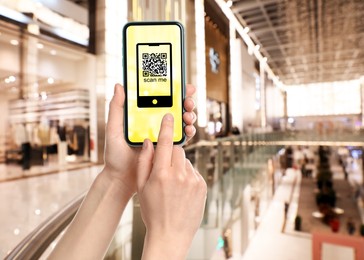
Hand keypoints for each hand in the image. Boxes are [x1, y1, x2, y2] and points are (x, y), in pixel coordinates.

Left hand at [103, 84, 196, 197]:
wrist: (121, 179)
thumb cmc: (114, 155)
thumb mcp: (113, 129)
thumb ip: (116, 109)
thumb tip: (119, 86)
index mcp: (144, 116)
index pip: (161, 99)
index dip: (174, 90)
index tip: (183, 85)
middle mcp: (155, 124)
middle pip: (175, 108)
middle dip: (186, 102)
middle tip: (188, 102)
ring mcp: (162, 136)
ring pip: (181, 121)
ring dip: (189, 116)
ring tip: (188, 116)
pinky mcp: (168, 148)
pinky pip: (182, 138)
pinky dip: (189, 132)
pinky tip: (189, 129)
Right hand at [137, 114, 206, 259]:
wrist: (170, 234)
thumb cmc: (153, 211)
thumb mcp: (142, 187)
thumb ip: (144, 162)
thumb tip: (149, 142)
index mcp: (162, 174)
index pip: (166, 142)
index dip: (167, 127)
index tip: (169, 116)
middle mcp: (180, 175)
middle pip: (178, 150)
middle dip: (171, 153)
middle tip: (164, 167)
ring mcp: (193, 181)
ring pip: (186, 161)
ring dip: (179, 166)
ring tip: (173, 185)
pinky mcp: (202, 186)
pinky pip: (193, 172)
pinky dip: (187, 175)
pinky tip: (181, 190)